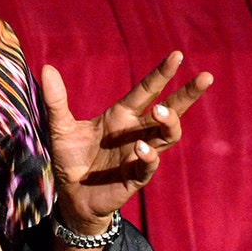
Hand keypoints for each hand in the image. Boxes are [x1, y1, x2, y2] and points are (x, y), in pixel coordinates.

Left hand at [42, 51, 211, 233]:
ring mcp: (138, 154)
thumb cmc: (70, 158)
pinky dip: (148, 156)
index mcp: (122, 116)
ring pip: (167, 136)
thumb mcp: (60, 126)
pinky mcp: (135, 177)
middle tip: (205, 77)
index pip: (147, 91)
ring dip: (169, 123)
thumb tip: (46, 68)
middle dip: (188, 94)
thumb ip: (56, 100)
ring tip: (162, 111)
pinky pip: (149, 165)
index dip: (162, 74)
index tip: (177, 55)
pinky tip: (142, 148)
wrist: (70, 195)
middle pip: (170, 111)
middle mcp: (136, 132)